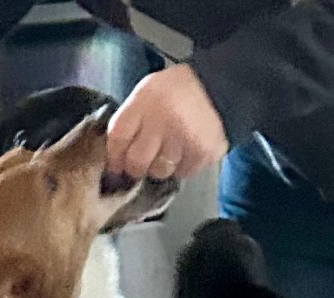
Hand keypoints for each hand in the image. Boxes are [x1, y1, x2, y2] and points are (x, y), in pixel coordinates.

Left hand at [107, 64, 228, 180]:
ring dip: (160, 167)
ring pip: (159, 171)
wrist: (219, 89)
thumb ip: (131, 118)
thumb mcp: (148, 92)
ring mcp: (183, 140)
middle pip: (136, 162)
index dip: (114, 157)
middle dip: (135, 167)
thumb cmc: (177, 91)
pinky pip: (181, 172)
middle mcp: (162, 121)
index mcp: (145, 102)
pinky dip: (181, 166)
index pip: (118, 138)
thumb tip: (116, 150)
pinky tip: (185, 151)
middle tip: (140, 164)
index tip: (115, 166)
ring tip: (168, 151)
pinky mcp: (201, 154)